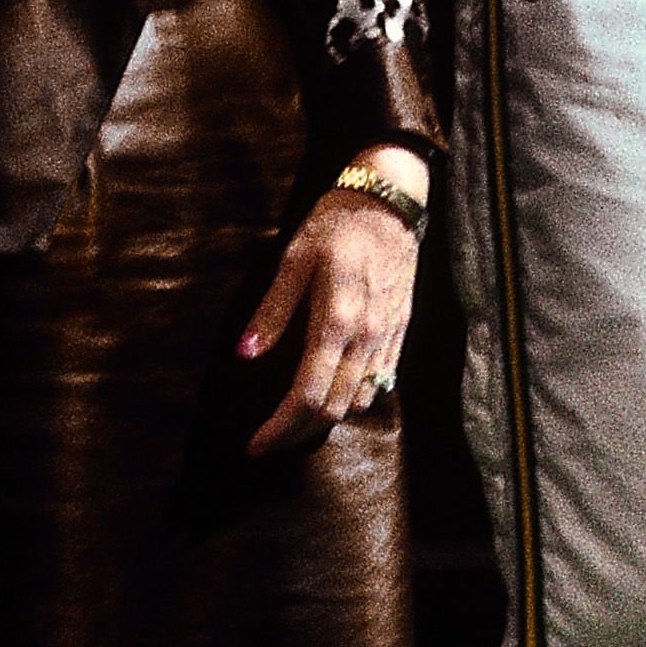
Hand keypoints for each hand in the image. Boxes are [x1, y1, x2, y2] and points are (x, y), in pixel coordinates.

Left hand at [236, 174, 423, 454]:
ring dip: (325, 421)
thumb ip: (272, 310)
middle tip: (267, 442)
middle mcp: (366, 337)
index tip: (255, 444)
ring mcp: (388, 338)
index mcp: (337, 320)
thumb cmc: (336, 223)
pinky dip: (351, 401)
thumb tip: (245, 354)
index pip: (307, 394)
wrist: (389, 202)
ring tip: (293, 423)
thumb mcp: (294, 258)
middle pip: (333, 409)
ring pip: (358, 401)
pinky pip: (379, 383)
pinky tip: (330, 397)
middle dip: (296, 434)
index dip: (280, 427)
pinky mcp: (400, 332)